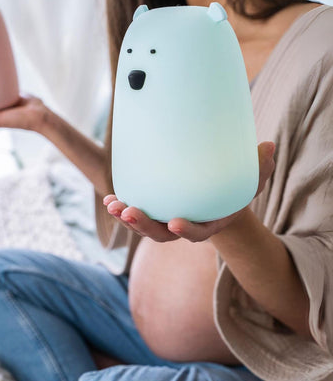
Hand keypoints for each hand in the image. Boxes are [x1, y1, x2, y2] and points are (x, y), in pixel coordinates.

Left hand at [103, 141, 275, 242]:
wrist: (216, 196)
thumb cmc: (232, 188)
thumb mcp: (249, 178)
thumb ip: (259, 167)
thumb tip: (270, 146)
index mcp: (208, 222)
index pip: (198, 233)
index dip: (187, 231)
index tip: (175, 222)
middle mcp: (185, 225)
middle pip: (162, 234)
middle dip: (144, 226)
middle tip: (129, 212)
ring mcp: (166, 219)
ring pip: (144, 227)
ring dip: (127, 218)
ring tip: (112, 205)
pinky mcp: (154, 210)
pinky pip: (136, 214)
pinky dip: (122, 209)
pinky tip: (110, 199)